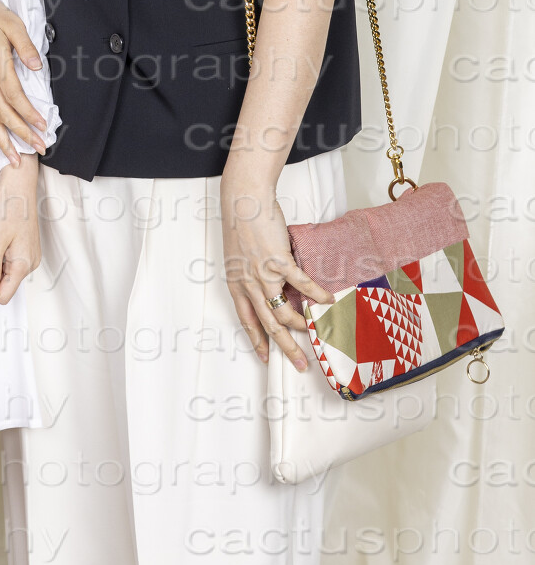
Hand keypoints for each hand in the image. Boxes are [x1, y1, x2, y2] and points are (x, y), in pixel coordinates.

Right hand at [0, 0, 47, 161]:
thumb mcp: (13, 23)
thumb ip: (25, 45)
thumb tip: (36, 64)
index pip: (14, 94)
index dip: (28, 112)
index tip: (43, 126)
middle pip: (4, 112)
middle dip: (21, 133)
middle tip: (40, 148)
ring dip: (4, 140)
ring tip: (17, 160)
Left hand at [0, 153, 40, 305]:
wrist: (18, 185)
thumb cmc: (9, 208)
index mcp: (23, 265)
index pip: (3, 296)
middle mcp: (30, 263)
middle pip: (5, 285)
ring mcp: (30, 255)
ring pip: (7, 274)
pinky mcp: (26, 247)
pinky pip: (11, 262)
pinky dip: (0, 257)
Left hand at [219, 173, 332, 372]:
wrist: (243, 200)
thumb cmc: (241, 223)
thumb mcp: (239, 256)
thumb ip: (253, 274)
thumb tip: (273, 285)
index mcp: (236, 284)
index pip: (247, 320)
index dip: (257, 340)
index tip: (264, 357)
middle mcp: (247, 284)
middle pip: (268, 325)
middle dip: (285, 348)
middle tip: (300, 364)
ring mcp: (263, 275)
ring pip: (283, 313)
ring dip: (302, 326)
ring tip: (316, 332)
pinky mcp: (278, 262)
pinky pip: (301, 285)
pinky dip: (316, 294)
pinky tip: (328, 300)